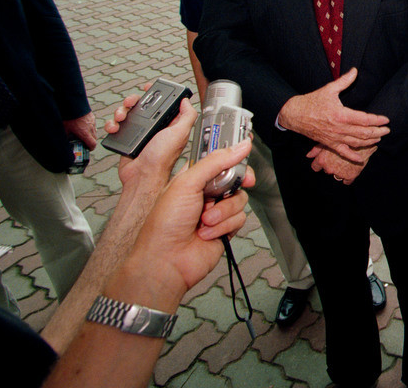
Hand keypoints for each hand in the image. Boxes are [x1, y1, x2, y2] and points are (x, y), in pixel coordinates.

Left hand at [63, 111, 96, 150]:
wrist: (74, 105)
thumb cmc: (69, 117)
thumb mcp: (65, 129)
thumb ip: (66, 136)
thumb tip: (63, 141)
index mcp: (85, 133)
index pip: (92, 144)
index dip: (90, 148)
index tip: (87, 149)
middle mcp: (91, 129)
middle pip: (94, 139)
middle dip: (90, 142)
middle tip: (83, 142)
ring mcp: (92, 123)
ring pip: (94, 132)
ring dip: (90, 134)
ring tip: (82, 133)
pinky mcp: (92, 117)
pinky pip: (93, 125)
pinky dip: (89, 128)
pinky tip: (82, 125)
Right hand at [105, 85, 190, 187]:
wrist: (142, 176)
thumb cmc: (161, 159)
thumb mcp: (180, 133)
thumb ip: (187, 116)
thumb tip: (186, 100)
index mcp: (169, 124)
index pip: (163, 102)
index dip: (156, 93)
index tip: (149, 88)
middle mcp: (155, 127)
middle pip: (142, 105)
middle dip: (134, 100)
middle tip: (131, 102)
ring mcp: (140, 133)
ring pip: (127, 113)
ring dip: (121, 111)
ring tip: (121, 117)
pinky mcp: (126, 139)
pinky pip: (117, 125)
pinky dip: (112, 124)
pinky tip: (114, 128)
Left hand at [124, 140, 254, 296]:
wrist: (166, 260)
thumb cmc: (163, 225)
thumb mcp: (187, 183)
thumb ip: (216, 162)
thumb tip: (239, 147)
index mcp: (193, 177)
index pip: (219, 158)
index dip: (232, 155)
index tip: (243, 151)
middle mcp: (205, 192)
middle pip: (235, 178)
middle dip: (234, 184)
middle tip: (235, 184)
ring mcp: (216, 211)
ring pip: (240, 200)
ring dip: (223, 211)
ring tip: (204, 220)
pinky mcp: (224, 228)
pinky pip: (240, 219)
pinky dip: (224, 226)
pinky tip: (207, 232)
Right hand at [278, 68, 388, 157]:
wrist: (295, 114)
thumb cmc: (312, 101)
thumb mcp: (329, 89)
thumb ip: (344, 81)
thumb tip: (355, 70)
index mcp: (341, 114)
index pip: (364, 119)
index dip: (377, 120)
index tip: (386, 119)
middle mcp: (339, 128)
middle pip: (364, 132)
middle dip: (378, 132)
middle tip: (387, 130)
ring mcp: (334, 137)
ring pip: (356, 142)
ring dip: (370, 141)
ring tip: (379, 138)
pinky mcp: (329, 143)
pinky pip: (343, 152)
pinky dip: (353, 156)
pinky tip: (361, 158)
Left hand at [307, 144, 367, 183]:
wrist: (362, 141)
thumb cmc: (345, 138)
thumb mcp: (330, 140)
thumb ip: (317, 149)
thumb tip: (308, 156)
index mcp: (322, 160)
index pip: (315, 167)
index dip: (320, 163)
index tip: (326, 160)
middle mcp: (329, 168)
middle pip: (327, 170)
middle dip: (331, 165)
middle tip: (339, 157)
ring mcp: (339, 173)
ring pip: (336, 176)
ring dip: (339, 171)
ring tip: (346, 161)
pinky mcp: (350, 176)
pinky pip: (346, 181)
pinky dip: (348, 177)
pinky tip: (350, 168)